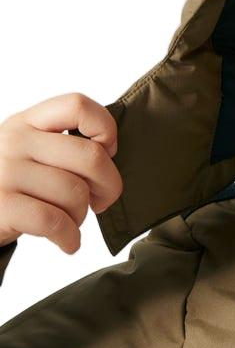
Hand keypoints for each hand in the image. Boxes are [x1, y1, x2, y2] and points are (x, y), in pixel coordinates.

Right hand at [0, 93, 121, 253]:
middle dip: (109, 185)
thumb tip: (110, 154)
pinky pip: (55, 222)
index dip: (106, 128)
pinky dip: (70, 237)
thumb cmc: (14, 183)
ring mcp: (6, 172)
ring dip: (82, 214)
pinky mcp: (1, 205)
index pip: (78, 105)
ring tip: (72, 219)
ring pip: (76, 193)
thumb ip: (64, 143)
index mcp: (28, 121)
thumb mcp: (30, 150)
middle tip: (102, 200)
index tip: (107, 152)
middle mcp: (15, 141)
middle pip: (90, 156)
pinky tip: (69, 242)